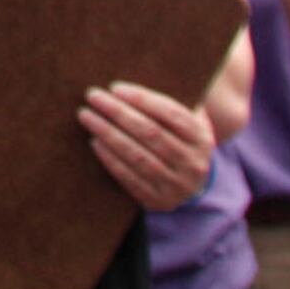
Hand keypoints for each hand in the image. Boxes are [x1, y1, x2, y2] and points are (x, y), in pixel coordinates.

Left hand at [81, 81, 215, 210]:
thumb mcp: (185, 123)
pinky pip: (130, 179)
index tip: (115, 87)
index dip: (142, 99)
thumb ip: (165, 106)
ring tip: (87, 117)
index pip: (171, 113)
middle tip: (93, 96)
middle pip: (151, 133)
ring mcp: (177, 185)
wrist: (190, 186)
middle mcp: (193, 163)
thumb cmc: (177, 141)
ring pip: (138, 156)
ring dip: (109, 134)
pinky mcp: (159, 201)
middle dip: (119, 112)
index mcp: (201, 138)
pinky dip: (111, 159)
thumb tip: (124, 87)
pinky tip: (95, 142)